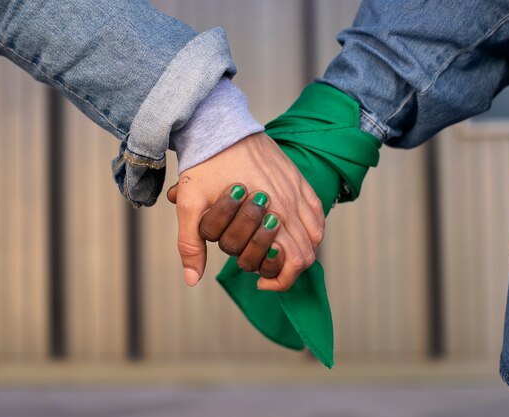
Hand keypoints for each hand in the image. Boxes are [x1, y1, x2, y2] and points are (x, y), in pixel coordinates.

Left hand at [166, 132, 323, 290]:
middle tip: (264, 267)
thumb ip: (191, 245)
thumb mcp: (190, 204)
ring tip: (278, 252)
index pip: (292, 262)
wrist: (218, 125)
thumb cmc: (204, 164)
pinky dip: (311, 229)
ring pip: (317, 235)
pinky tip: (291, 230)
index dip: (279, 281)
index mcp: (268, 212)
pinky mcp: (298, 178)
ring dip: (300, 250)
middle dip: (287, 269)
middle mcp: (290, 202)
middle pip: (307, 253)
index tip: (259, 282)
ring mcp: (297, 189)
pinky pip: (318, 211)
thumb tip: (192, 280)